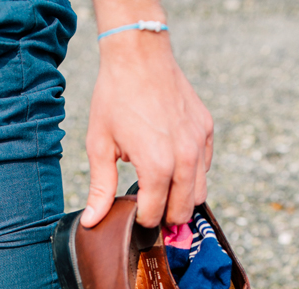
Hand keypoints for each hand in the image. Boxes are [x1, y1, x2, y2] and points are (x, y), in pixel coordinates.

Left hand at [81, 31, 213, 228]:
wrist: (139, 57)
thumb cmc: (115, 99)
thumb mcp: (100, 146)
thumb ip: (100, 188)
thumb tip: (92, 221)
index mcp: (157, 165)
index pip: (156, 213)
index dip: (142, 221)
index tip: (132, 217)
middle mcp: (184, 157)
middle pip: (183, 210)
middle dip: (164, 215)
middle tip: (146, 209)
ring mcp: (198, 142)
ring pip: (200, 192)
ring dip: (181, 199)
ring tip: (159, 192)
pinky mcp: (206, 129)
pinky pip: (205, 166)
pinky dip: (192, 174)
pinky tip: (171, 166)